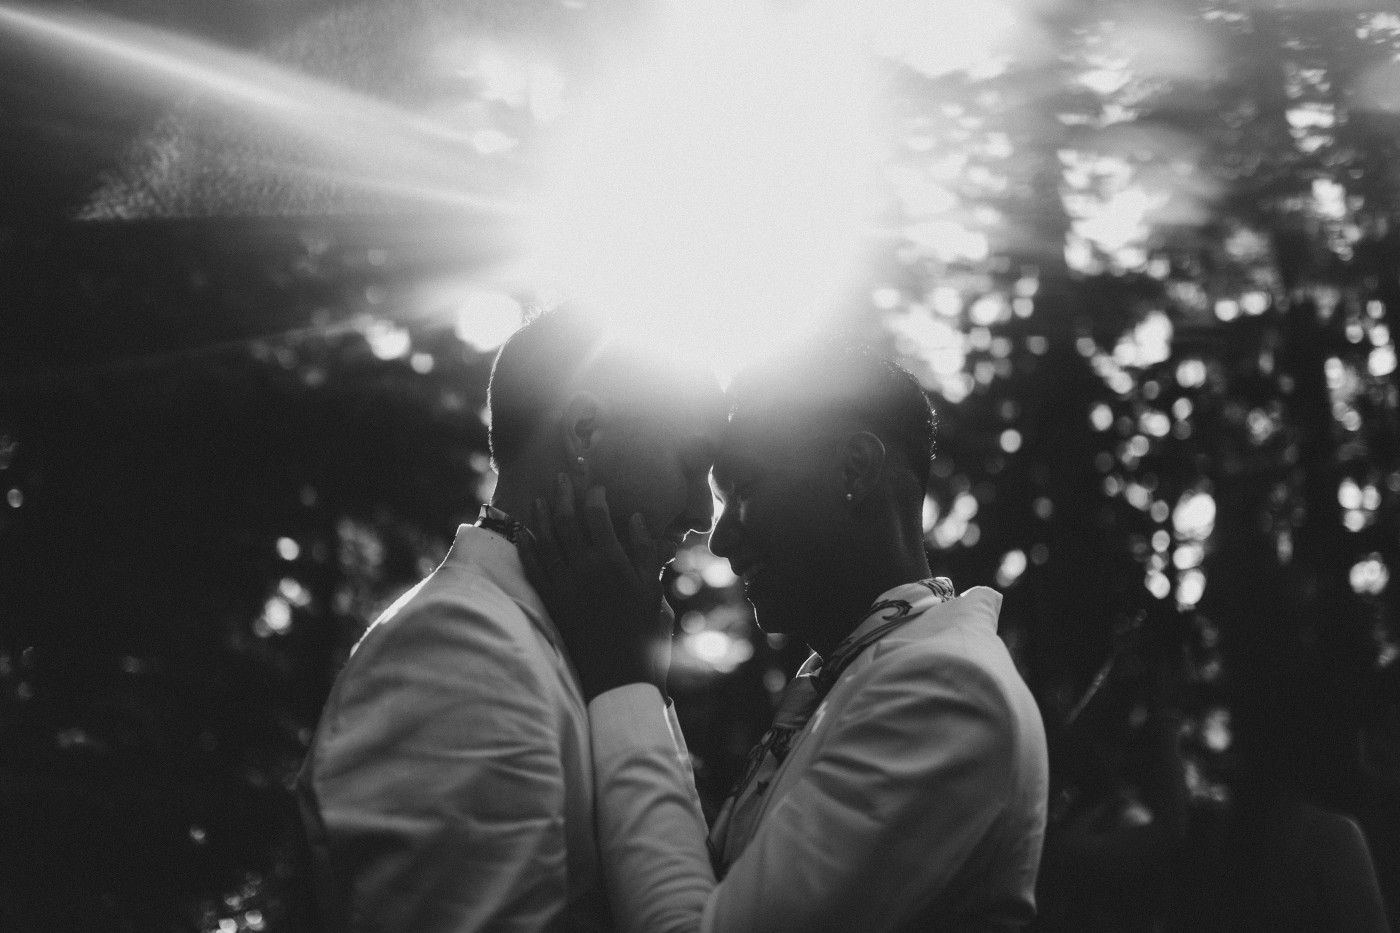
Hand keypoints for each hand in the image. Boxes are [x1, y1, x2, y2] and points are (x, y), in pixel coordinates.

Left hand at [519, 474, 667, 701]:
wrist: (618, 675)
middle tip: (561, 477)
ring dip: (541, 515)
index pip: (598, 515)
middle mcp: (584, 568)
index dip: (594, 495)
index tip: (595, 486)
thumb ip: (645, 552)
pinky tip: (525, 533)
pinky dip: (527, 547)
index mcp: (613, 562)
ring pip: (545, 539)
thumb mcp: (653, 590)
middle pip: (567, 520)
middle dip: (563, 495)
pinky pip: (533, 567)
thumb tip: (635, 517)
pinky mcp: (551, 601)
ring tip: (540, 498)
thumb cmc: (644, 634)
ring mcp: (563, 584)